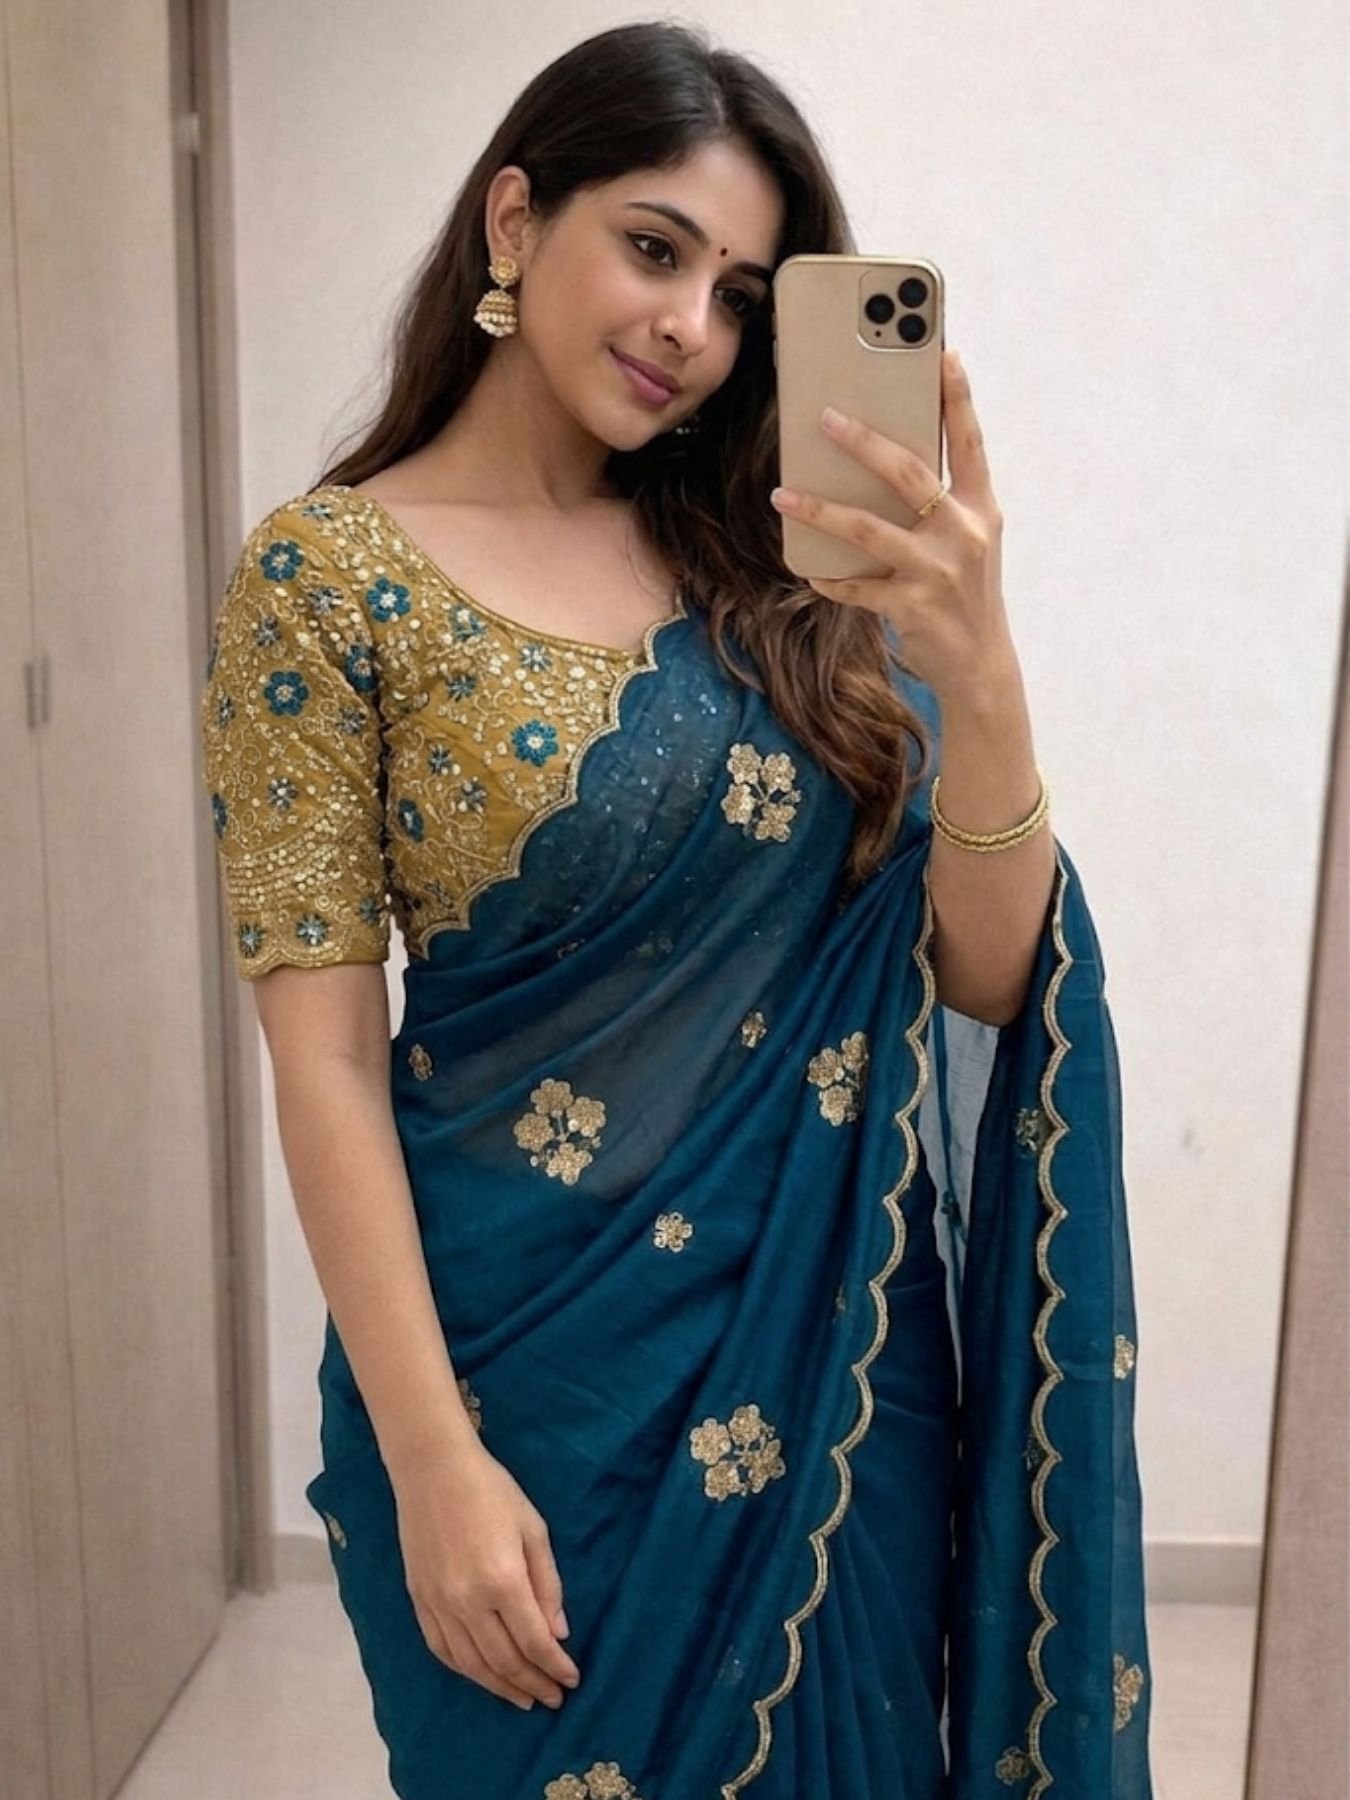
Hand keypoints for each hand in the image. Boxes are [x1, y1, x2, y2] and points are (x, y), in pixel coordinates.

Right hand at [390, 1433, 580, 1712]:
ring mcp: (438, 1604)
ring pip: (471, 1664)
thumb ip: (547, 1584)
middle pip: (504, 1660)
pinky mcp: (418, 1600)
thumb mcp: (533, 1529)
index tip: (571, 1680)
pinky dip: (465, 1670)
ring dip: (500, 1687)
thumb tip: (558, 1633)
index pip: (534, 1641)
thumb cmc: (492, 1491)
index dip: (555, 1666)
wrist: (432, 1470)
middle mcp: (467, 1601)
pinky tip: (482, 1676)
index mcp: (502, 1580)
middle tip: (552, 1698)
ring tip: (523, 1698)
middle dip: (532, 1683)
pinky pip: (442, 1650)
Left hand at [769, 348, 1015, 703]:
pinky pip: (856, 587)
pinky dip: (829, 578)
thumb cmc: (966, 593)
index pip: (971, 443)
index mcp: (982, 509)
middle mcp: (964, 534)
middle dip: (865, 441)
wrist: (980, 665)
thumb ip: (940, 503)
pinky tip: (809, 570)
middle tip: (825, 416)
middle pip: (909, 474)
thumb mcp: (969, 541)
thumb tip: (881, 462)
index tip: (944, 355)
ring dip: (820, 509)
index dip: (959, 399)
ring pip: (868, 529)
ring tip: (783, 493)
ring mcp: (937, 571)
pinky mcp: (911, 606)